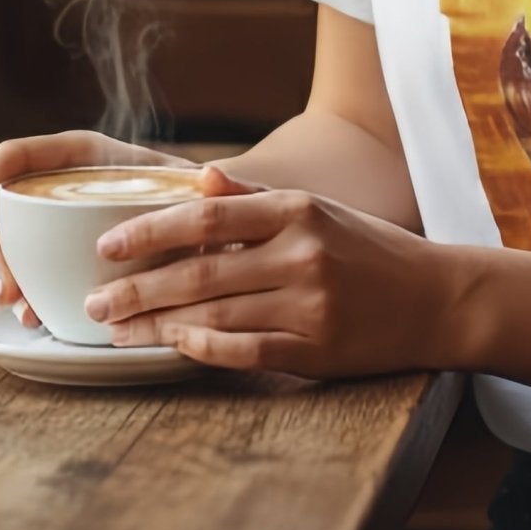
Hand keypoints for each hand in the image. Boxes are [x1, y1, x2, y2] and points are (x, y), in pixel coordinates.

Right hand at [0, 131, 194, 325]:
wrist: (211, 229)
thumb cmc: (205, 200)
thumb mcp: (205, 187)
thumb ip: (214, 182)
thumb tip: (210, 177)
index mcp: (84, 156)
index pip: (21, 154)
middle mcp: (61, 185)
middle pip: (3, 206)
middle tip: (9, 293)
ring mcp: (55, 221)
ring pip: (8, 242)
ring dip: (3, 277)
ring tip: (25, 313)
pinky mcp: (59, 253)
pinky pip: (27, 268)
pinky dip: (24, 293)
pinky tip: (36, 317)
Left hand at [82, 166, 461, 376]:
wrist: (436, 298)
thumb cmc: (368, 248)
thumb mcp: (317, 209)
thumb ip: (255, 198)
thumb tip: (200, 177)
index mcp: (297, 211)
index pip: (207, 218)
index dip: (150, 231)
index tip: (105, 247)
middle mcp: (302, 255)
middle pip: (200, 273)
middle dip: (137, 288)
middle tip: (94, 302)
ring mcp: (309, 307)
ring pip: (214, 317)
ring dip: (156, 325)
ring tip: (116, 330)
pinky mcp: (316, 352)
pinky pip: (245, 352)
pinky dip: (203, 350)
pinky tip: (171, 347)